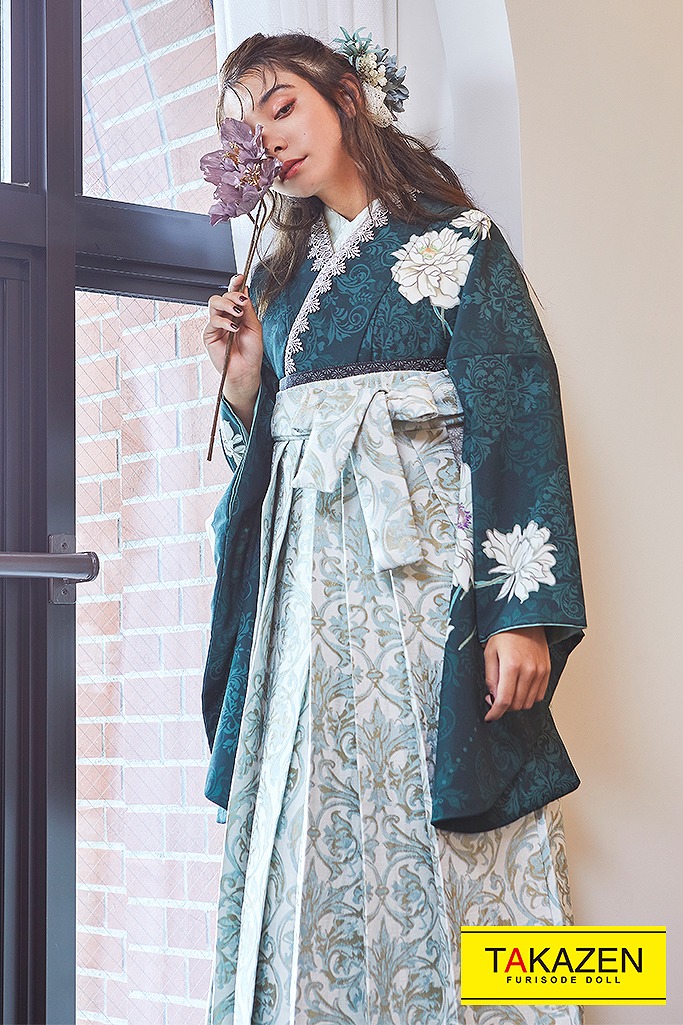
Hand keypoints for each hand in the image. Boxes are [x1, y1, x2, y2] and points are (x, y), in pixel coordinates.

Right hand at [203, 273, 263, 400]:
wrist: (246, 371)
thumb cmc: (252, 352)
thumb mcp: (254, 327)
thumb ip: (248, 310)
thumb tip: (244, 291)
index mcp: (237, 314)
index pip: (234, 294)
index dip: (235, 284)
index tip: (240, 277)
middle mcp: (226, 317)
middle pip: (222, 295)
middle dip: (232, 295)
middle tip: (241, 301)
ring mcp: (216, 325)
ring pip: (214, 303)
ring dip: (226, 304)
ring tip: (236, 313)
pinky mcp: (209, 335)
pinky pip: (213, 321)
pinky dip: (223, 321)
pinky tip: (233, 328)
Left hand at [482, 626, 549, 721]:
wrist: (526, 618)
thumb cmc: (505, 632)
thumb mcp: (489, 652)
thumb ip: (491, 678)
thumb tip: (493, 698)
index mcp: (511, 666)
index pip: (504, 700)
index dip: (495, 713)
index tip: (490, 717)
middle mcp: (529, 671)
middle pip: (517, 705)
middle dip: (504, 707)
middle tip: (495, 698)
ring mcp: (540, 671)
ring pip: (529, 702)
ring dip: (517, 703)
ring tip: (508, 691)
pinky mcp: (547, 671)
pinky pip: (540, 695)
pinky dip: (529, 697)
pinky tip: (520, 688)